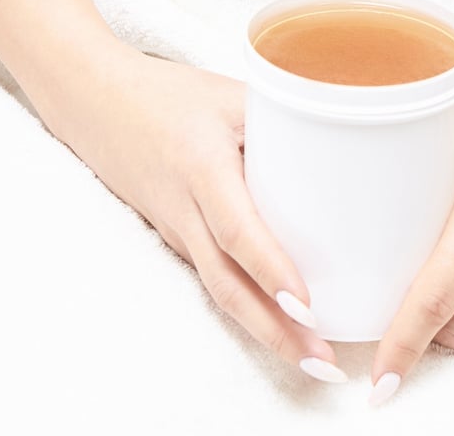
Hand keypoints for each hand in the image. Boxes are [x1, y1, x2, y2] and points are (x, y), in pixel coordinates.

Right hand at [56, 51, 345, 382]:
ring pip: (221, 291)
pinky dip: (249, 309)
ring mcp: (180, 230)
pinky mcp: (181, 238)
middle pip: (228, 283)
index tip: (306, 305)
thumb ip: (287, 120)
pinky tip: (284, 328)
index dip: (271, 269)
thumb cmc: (172, 94)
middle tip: (322, 359)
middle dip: (275, 329)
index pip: (238, 228)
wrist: (96, 102)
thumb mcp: (233, 95)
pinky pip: (216, 279)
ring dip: (265, 330)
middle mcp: (187, 209)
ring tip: (313, 359)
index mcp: (202, 167)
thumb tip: (357, 146)